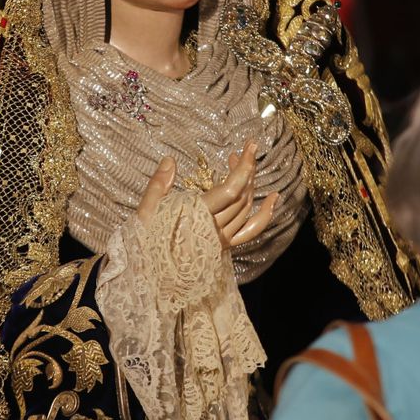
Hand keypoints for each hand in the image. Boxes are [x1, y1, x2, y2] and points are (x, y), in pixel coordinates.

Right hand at [137, 142, 279, 249]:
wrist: (149, 273)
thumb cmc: (146, 240)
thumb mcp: (147, 210)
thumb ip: (159, 185)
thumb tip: (170, 160)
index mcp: (196, 217)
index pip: (230, 190)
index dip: (244, 167)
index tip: (251, 146)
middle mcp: (214, 229)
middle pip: (241, 196)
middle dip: (247, 170)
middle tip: (245, 151)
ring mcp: (221, 239)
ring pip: (246, 208)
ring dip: (250, 185)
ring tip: (246, 165)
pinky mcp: (224, 245)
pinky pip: (251, 230)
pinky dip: (265, 214)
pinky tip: (273, 198)